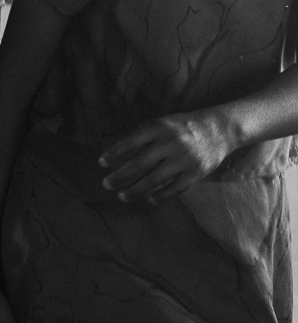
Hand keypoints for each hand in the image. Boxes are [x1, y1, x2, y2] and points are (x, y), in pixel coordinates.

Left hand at [98, 108, 240, 202]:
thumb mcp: (162, 123)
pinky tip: (149, 199)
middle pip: (139, 164)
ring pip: (154, 179)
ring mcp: (185, 158)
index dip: (114, 154)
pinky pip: (175, 188)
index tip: (101, 164)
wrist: (220, 129)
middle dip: (120, 176)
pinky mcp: (197, 172)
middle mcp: (171, 142)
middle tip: (106, 184)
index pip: (130, 142)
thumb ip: (141, 137)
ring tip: (122, 196)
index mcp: (159, 127)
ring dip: (135, 190)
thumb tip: (115, 155)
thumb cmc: (182, 128)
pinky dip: (160, 196)